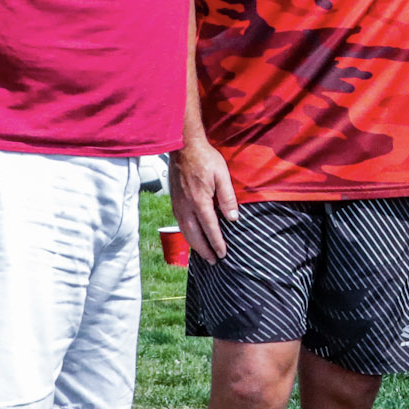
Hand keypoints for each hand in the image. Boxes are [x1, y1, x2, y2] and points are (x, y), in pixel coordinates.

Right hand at [169, 135, 236, 263]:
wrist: (183, 147)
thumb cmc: (205, 159)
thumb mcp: (222, 175)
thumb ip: (227, 197)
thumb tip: (233, 217)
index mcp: (200, 201)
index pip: (210, 229)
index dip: (217, 243)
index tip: (223, 254)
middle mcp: (186, 207)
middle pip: (195, 236)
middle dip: (204, 250)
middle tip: (213, 261)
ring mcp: (178, 205)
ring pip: (185, 231)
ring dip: (195, 245)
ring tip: (204, 254)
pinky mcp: (175, 201)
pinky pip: (180, 224)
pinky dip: (187, 235)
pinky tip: (193, 237)